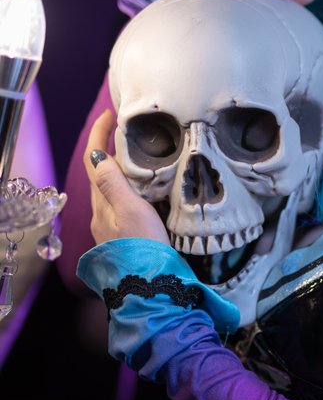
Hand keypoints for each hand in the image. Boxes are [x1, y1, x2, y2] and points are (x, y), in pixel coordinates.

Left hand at [84, 110, 169, 245]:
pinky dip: (129, 189)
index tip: (108, 113)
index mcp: (102, 203)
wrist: (150, 286)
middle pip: (100, 174)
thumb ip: (113, 182)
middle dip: (108, 149)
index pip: (94, 161)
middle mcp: (102, 214)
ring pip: (111, 190)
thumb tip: (94, 155)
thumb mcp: (130, 210)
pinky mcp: (126, 237)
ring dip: (119, 169)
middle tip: (124, 131)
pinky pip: (122, 204)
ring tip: (137, 156)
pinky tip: (143, 192)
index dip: (99, 135)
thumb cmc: (143, 248)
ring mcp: (112, 227)